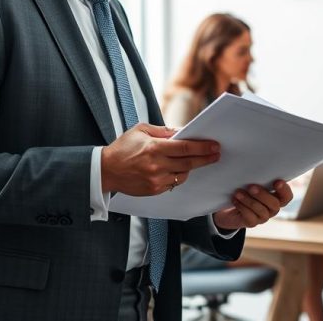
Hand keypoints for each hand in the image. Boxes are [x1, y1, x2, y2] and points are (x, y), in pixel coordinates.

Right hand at [101, 124, 218, 195]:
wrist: (106, 170)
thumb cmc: (123, 148)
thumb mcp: (141, 131)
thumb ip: (164, 131)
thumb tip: (183, 132)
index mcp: (154, 148)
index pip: (185, 147)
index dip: (202, 147)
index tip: (214, 146)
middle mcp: (156, 165)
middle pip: (188, 162)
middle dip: (205, 158)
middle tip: (216, 154)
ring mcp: (156, 180)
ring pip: (183, 174)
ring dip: (192, 167)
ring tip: (197, 160)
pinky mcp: (154, 190)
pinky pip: (173, 183)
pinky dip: (178, 175)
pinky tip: (179, 169)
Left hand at [212, 180, 293, 229]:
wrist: (229, 206)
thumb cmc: (243, 188)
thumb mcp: (250, 180)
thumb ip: (255, 175)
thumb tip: (249, 160)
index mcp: (276, 196)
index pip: (287, 196)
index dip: (284, 190)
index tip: (276, 181)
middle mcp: (272, 208)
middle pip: (275, 204)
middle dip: (263, 195)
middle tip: (251, 186)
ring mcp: (263, 217)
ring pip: (261, 211)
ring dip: (249, 201)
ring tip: (237, 192)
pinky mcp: (252, 223)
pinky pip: (250, 218)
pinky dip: (242, 207)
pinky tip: (235, 200)